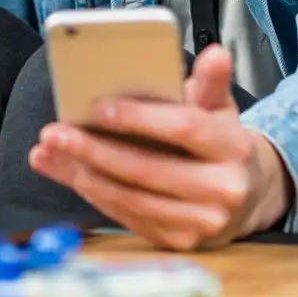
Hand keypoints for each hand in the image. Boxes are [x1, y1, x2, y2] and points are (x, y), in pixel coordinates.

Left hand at [28, 43, 292, 249]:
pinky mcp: (181, 242)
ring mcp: (202, 223)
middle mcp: (223, 191)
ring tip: (49, 153)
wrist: (247, 196)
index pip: (185, 129)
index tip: (98, 107)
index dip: (141, 118)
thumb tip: (216, 53)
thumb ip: (211, 82)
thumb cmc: (220, 142)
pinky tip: (69, 174)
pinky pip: (129, 217)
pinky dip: (95, 195)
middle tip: (54, 134)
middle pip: (149, 169)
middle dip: (95, 151)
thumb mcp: (220, 109)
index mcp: (234, 148)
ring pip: (133, 198)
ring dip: (84, 176)